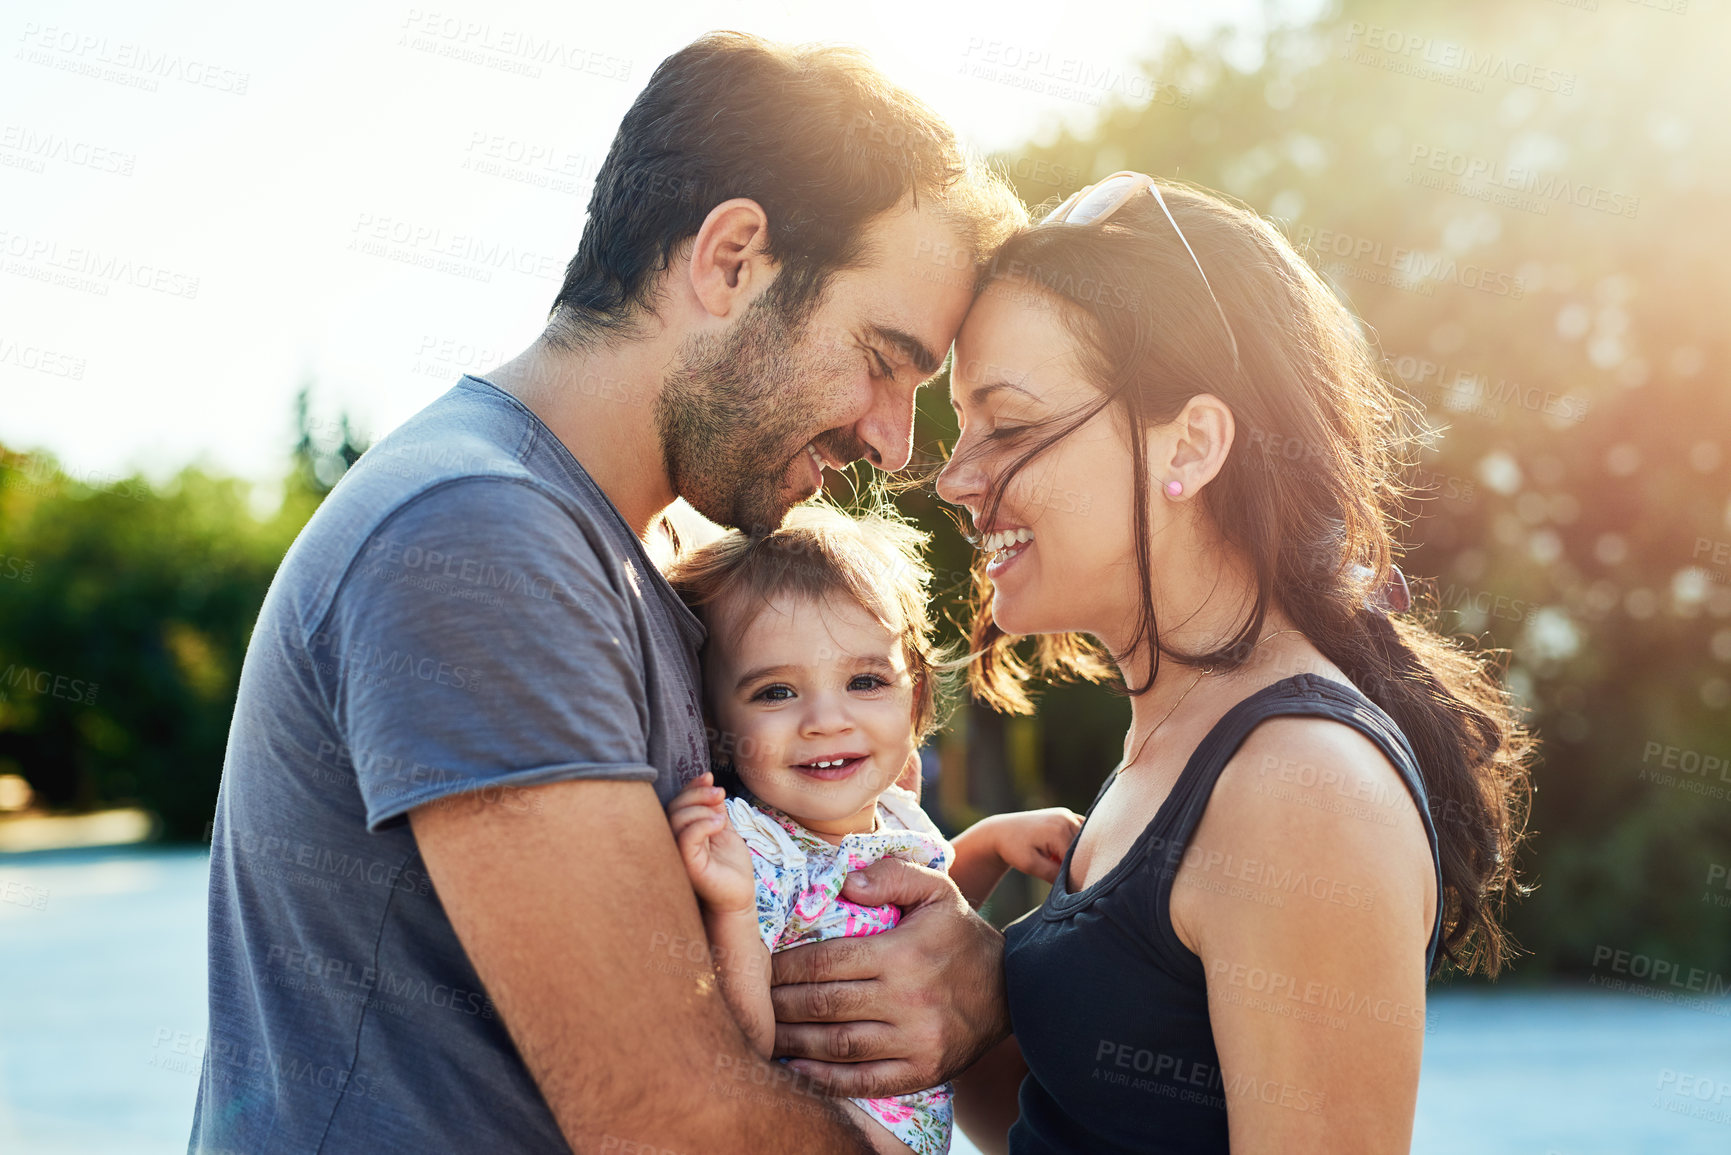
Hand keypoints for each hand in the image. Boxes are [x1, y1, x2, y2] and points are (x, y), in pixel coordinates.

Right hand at [667, 772, 754, 913]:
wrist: (738, 896)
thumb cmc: (730, 866)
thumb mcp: (722, 829)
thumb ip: (713, 808)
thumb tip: (708, 782)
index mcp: (681, 832)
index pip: (677, 803)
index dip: (690, 787)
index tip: (708, 777)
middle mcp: (674, 842)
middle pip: (673, 807)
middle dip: (697, 794)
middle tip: (719, 793)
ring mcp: (678, 854)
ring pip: (676, 819)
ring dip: (701, 808)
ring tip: (722, 816)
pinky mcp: (687, 865)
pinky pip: (686, 838)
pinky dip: (703, 824)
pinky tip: (719, 824)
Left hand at [769, 857, 1010, 1097]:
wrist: (1014, 990)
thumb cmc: (959, 935)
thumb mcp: (936, 890)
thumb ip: (891, 875)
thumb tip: (846, 883)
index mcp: (903, 953)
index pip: (827, 961)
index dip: (785, 967)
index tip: (759, 967)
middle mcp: (907, 999)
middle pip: (824, 1004)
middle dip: (779, 1005)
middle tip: (748, 1003)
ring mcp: (915, 1041)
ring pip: (837, 1045)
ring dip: (792, 1043)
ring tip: (762, 1035)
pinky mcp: (921, 1072)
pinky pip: (863, 1081)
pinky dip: (824, 1080)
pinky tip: (795, 1072)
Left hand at [989, 807, 1083, 884]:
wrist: (1001, 831)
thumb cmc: (1013, 849)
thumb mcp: (1031, 866)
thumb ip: (1054, 874)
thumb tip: (1075, 883)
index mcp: (1059, 830)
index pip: (1078, 858)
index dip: (1075, 874)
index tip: (1067, 886)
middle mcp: (1066, 818)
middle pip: (1084, 848)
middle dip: (1078, 863)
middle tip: (1064, 875)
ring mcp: (1067, 814)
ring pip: (1084, 841)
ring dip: (1078, 853)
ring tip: (1059, 862)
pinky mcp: (1066, 815)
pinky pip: (1081, 831)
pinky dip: (1078, 843)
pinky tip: (1064, 853)